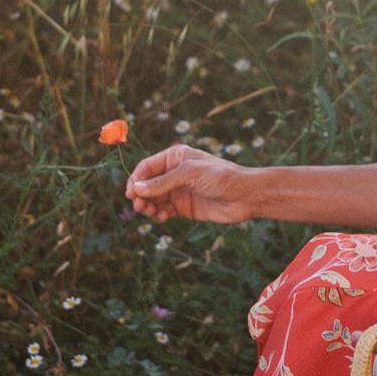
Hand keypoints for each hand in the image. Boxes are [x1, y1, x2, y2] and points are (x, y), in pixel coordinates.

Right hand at [125, 145, 254, 224]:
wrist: (245, 196)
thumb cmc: (221, 177)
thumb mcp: (190, 174)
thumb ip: (163, 182)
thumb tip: (137, 188)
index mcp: (175, 158)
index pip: (147, 167)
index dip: (136, 179)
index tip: (131, 193)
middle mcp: (174, 174)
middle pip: (146, 185)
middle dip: (140, 195)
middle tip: (139, 207)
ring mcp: (178, 191)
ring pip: (153, 200)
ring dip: (147, 206)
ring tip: (151, 213)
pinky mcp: (183, 208)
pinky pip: (163, 211)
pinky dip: (159, 215)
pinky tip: (163, 217)